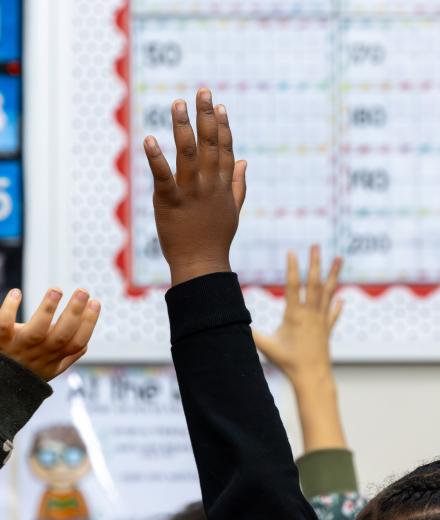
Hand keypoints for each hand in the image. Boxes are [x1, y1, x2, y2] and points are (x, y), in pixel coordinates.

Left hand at [0, 288, 99, 380]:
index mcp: (54, 358)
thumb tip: (85, 346)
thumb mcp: (48, 370)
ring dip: (48, 309)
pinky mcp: (0, 341)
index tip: (95, 302)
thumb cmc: (23, 373)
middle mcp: (39, 353)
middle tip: (83, 291)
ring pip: (37, 331)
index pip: (77, 342)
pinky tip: (16, 293)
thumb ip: (67, 358)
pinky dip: (9, 309)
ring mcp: (19, 348)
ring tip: (56, 290)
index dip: (89, 323)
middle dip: (74, 312)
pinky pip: (4, 325)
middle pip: (61, 335)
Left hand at [143, 88, 246, 285]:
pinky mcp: (170, 202)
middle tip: (202, 90)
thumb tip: (243, 160)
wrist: (202, 263)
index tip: (219, 105)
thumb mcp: (233, 210)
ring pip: (187, 153)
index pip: (224, 149)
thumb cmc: (216, 237)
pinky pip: (163, 176)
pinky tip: (149, 139)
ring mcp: (190, 191)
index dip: (222, 126)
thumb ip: (238, 184)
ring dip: (183, 126)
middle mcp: (209, 183)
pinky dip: (155, 158)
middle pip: (209, 143)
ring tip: (177, 104)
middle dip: (206, 115)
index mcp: (223, 184)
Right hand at [253, 246, 342, 383]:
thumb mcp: (267, 346)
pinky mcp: (327, 329)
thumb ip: (252, 334)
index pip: (294, 286)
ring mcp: (321, 320)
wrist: (312, 376)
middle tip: (316, 245)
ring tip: (339, 258)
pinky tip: (341, 298)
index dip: (292, 268)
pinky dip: (336, 304)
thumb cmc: (288, 362)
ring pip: (328, 292)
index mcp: (295, 314)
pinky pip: (333, 312)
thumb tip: (233, 324)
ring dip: (333, 274)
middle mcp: (311, 313)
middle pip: (314, 282)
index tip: (291, 252)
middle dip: (314, 262)